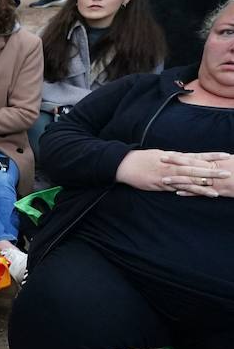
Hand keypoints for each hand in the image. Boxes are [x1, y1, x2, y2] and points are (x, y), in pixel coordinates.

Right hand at [116, 149, 231, 196]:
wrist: (125, 164)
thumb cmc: (142, 159)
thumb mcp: (160, 154)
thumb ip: (174, 158)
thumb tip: (184, 157)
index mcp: (175, 157)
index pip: (198, 156)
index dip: (212, 156)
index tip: (226, 155)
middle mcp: (174, 166)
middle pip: (197, 169)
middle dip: (212, 171)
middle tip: (227, 173)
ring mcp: (169, 176)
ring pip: (190, 181)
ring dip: (204, 185)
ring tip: (218, 189)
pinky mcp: (162, 185)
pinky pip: (180, 189)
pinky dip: (192, 192)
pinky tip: (202, 195)